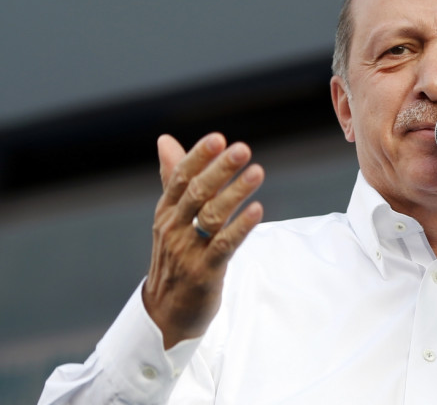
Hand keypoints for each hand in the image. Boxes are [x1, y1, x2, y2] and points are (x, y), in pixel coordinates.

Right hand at [143, 133, 263, 348]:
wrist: (165, 312)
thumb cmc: (173, 258)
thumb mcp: (169, 217)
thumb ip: (173, 178)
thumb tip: (165, 139)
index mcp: (166, 212)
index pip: (180, 178)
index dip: (198, 157)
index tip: (218, 138)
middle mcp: (173, 228)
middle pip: (197, 192)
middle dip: (220, 169)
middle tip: (243, 149)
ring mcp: (187, 250)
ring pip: (212, 216)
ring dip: (236, 193)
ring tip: (257, 172)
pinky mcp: (204, 272)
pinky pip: (224, 246)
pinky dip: (241, 227)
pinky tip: (257, 210)